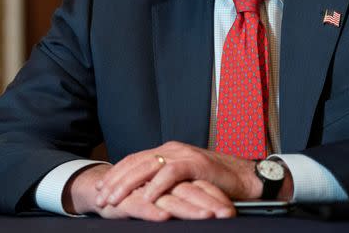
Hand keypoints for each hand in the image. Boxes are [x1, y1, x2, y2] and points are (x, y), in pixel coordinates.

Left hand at [94, 141, 272, 208]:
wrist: (247, 178)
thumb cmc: (217, 184)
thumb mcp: (185, 182)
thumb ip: (166, 182)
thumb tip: (145, 194)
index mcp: (168, 151)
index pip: (134, 160)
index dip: (116, 174)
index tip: (101, 189)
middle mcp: (173, 149)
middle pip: (136, 162)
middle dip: (115, 180)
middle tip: (101, 197)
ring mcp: (184, 155)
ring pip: (147, 166)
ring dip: (128, 184)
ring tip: (114, 199)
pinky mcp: (196, 164)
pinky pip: (170, 174)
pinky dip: (156, 186)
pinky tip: (146, 198)